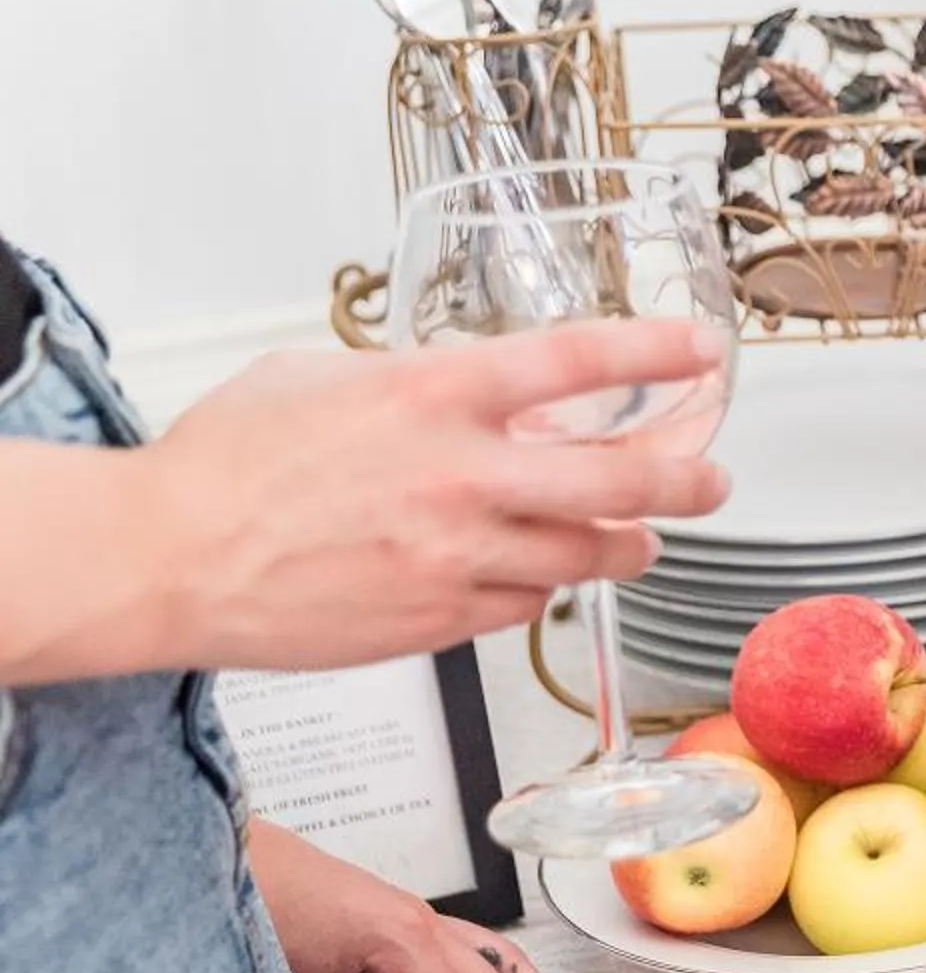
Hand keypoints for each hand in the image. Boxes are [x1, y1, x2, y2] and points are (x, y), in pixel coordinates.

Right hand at [125, 320, 732, 671]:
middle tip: (712, 479)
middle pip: (620, 478)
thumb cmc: (224, 463)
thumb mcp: (321, 377)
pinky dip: (542, 588)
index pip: (579, 362)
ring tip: (643, 537)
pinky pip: (525, 605)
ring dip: (628, 545)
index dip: (656, 355)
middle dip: (686, 480)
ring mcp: (456, 555)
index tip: (703, 352)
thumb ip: (413, 382)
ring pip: (588, 555)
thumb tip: (465, 389)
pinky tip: (539, 576)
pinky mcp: (440, 620)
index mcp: (433, 396)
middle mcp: (461, 476)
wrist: (165, 559)